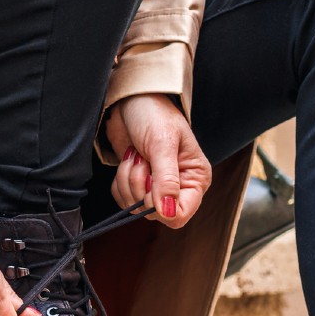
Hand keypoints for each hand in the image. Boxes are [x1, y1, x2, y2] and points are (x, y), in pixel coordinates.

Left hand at [105, 93, 211, 228]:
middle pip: (154, 213)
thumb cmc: (154, 114)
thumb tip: (168, 212)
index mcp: (195, 179)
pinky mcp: (137, 184)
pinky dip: (119, 181)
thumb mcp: (162, 144)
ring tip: (136, 155)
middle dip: (140, 186)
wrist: (132, 100)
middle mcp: (178, 187)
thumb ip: (166, 180)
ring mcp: (156, 187)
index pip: (181, 215)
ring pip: (136, 207)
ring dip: (128, 180)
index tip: (150, 186)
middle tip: (142, 159)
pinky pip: (123, 199)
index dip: (161, 207)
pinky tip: (129, 160)